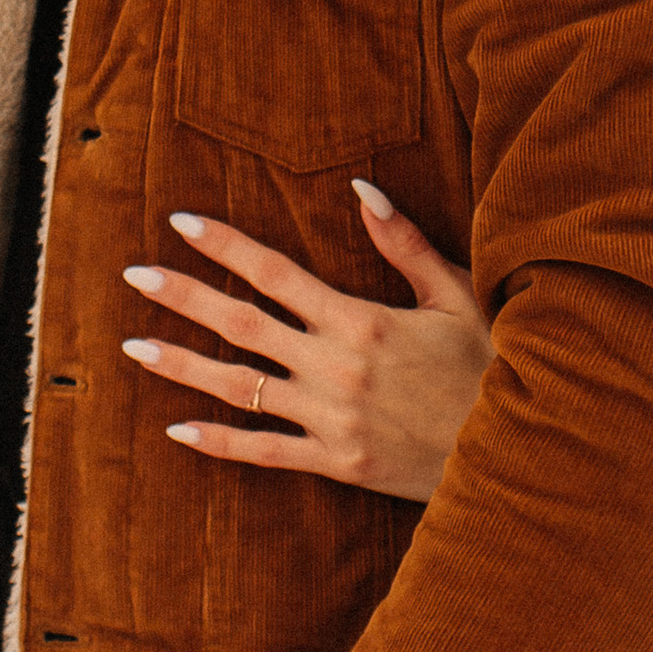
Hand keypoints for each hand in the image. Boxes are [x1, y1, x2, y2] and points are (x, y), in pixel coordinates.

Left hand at [121, 187, 490, 504]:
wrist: (519, 448)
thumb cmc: (492, 363)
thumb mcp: (456, 295)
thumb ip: (404, 244)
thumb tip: (361, 188)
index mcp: (361, 321)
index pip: (277, 273)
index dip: (226, 245)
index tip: (182, 222)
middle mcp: (335, 368)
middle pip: (243, 325)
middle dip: (184, 297)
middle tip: (134, 275)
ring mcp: (331, 419)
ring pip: (240, 388)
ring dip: (183, 366)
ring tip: (133, 346)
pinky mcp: (337, 463)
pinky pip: (265, 452)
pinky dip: (219, 441)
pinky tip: (178, 428)